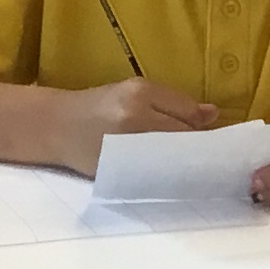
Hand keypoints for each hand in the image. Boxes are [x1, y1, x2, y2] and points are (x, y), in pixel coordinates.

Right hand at [52, 78, 216, 174]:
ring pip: (172, 160)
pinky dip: (164, 176)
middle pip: (183, 138)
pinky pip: (154, 177)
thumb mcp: (134, 91)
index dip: (201, 127)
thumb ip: (174, 102)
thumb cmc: (99, 105)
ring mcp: (126, 150)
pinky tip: (165, 174)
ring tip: (181, 163)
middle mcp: (134, 120)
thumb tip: (213, 115)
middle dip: (194, 147)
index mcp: (139, 95)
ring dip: (182, 163)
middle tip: (200, 154)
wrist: (56, 126)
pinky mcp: (119, 173)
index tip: (208, 135)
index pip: (187, 114)